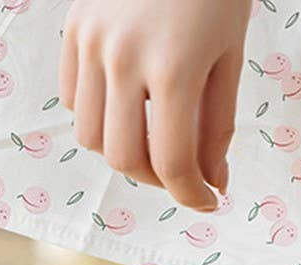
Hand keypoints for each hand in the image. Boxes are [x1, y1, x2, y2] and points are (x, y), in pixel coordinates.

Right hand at [59, 0, 248, 210]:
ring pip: (90, 134)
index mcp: (173, 68)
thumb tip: (212, 183)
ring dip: (123, 151)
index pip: (172, 162)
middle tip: (182, 172)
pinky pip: (71, 98)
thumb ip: (218, 125)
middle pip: (124, 158)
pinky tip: (127, 107)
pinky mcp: (73, 27)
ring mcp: (90, 41)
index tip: (208, 200)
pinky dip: (97, 117)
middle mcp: (122, 58)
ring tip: (154, 140)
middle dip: (157, 179)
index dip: (191, 194)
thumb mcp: (229, 56)